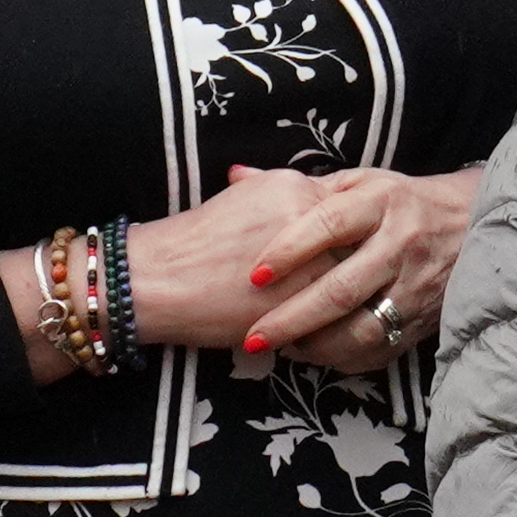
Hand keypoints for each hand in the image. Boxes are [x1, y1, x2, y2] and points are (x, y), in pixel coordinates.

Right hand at [112, 166, 381, 356]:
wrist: (157, 279)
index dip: (347, 237)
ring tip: (344, 311)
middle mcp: (308, 217)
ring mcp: (308, 259)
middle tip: (359, 283)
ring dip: (352, 299)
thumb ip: (283, 196)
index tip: (349, 253)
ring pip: (352, 282)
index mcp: (295, 186)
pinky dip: (334, 325)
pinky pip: (334, 315)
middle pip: (358, 244)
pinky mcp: (298, 300)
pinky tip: (323, 330)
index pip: (346, 212)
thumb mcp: (240, 197)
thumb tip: (315, 195)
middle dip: (357, 266)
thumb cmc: (195, 243)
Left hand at [242, 161, 481, 371]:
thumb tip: (235, 175)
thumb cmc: (401, 202)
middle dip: (292, 317)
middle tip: (252, 336)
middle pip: (342, 289)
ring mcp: (416, 287)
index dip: (290, 250)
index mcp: (381, 202)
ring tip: (281, 349)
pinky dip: (343, 359)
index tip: (254, 274)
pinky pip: (379, 351)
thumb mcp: (360, 182)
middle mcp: (401, 244)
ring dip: (316, 346)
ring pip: (362, 329)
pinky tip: (315, 355)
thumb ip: (302, 187)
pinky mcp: (424, 321)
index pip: (330, 224)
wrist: (474, 224)